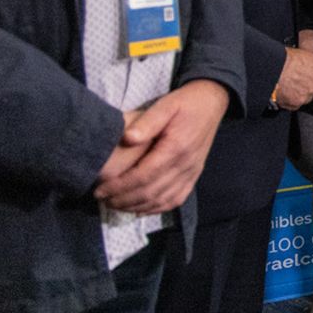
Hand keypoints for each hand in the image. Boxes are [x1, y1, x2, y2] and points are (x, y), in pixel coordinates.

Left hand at [93, 80, 228, 214]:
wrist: (212, 103)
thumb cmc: (185, 103)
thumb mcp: (166, 105)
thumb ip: (147, 122)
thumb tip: (127, 139)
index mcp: (176, 148)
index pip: (144, 176)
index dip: (120, 187)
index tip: (100, 190)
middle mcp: (185, 165)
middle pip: (150, 192)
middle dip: (123, 200)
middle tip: (102, 199)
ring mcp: (191, 173)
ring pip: (162, 200)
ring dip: (136, 207)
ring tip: (115, 204)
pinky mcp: (194, 175)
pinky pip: (175, 200)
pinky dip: (156, 208)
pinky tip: (140, 208)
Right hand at [273, 46, 312, 110]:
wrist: (272, 68)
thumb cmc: (285, 59)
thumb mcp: (306, 55)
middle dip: (312, 86)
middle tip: (300, 80)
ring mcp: (308, 94)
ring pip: (309, 97)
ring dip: (302, 93)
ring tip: (291, 84)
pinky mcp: (298, 102)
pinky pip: (298, 103)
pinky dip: (292, 100)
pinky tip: (286, 91)